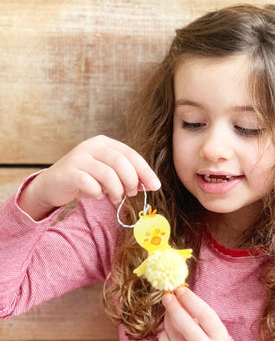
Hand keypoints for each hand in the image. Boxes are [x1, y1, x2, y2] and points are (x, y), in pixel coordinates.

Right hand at [18, 135, 159, 219]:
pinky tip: (98, 196)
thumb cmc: (86, 179)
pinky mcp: (68, 172)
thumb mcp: (109, 175)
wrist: (53, 185)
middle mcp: (92, 146)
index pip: (131, 154)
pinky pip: (90, 184)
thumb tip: (151, 185)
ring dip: (116, 190)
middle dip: (131, 181)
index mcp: (105, 143)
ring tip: (115, 197)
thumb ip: (128, 176)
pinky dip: (98, 194)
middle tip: (130, 193)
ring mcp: (79, 158)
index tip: (155, 186)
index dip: (145, 171)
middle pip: (121, 162)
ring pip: (108, 174)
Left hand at [159, 286, 227, 340]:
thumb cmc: (207, 331)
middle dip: (175, 308)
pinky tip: (170, 330)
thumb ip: (194, 307)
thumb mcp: (208, 319)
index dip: (190, 300)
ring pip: (172, 333)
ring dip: (168, 318)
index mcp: (218, 335)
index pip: (203, 314)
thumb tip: (176, 292)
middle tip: (167, 296)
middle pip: (186, 326)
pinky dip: (164, 333)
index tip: (179, 289)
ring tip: (171, 311)